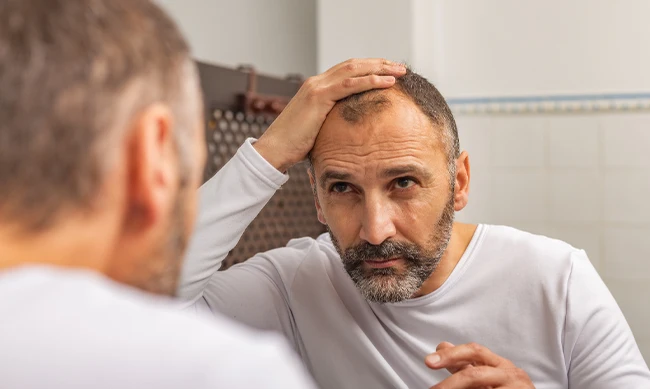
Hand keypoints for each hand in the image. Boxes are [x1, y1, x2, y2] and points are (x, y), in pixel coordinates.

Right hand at [254, 58, 406, 171]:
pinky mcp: (318, 97)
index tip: (388, 71)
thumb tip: (350, 131)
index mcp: (316, 88)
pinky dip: (371, 80)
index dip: (369, 68)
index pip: (348, 70)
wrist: (274, 150)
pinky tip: (388, 82)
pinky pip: (350, 84)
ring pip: (354, 70)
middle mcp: (316, 82)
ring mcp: (316, 87)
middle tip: (399, 66)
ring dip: (379, 68)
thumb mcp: (319, 129)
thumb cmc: (295, 146)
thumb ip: (333, 122)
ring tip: (400, 70)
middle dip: (379, 63)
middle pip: (353, 65)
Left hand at [425, 342, 534, 388]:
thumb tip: (442, 345)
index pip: (473, 352)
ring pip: (482, 386)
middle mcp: (510, 374)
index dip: (450, 355)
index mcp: (499, 364)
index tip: (429, 361)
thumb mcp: (485, 376)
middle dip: (451, 382)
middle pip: (476, 374)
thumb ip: (465, 364)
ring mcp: (518, 388)